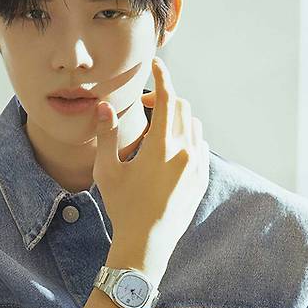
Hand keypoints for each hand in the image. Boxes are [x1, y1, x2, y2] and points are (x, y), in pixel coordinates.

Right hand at [93, 57, 209, 261]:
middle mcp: (185, 151)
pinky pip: (200, 148)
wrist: (147, 243)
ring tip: (156, 129)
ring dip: (176, 119)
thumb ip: (107, 134)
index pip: (167, 97)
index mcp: (162, 145)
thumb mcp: (108, 170)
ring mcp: (197, 166)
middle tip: (145, 103)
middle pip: (181, 108)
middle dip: (164, 98)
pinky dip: (187, 139)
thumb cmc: (123, 207)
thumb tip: (105, 107)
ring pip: (193, 126)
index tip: (156, 64)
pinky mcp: (201, 180)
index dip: (161, 76)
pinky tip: (170, 151)